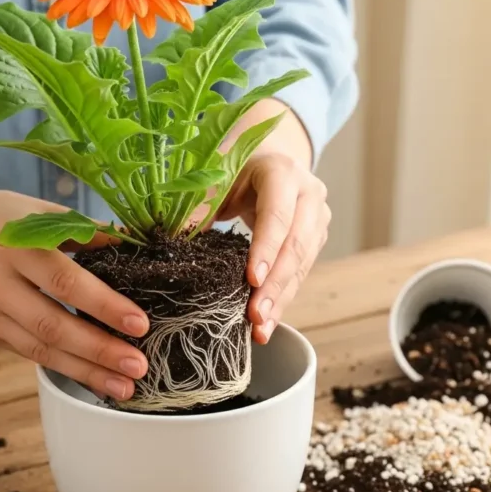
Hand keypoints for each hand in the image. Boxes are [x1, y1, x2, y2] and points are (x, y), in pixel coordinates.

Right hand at [0, 163, 149, 400]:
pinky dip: (64, 367)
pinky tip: (93, 377)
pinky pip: (28, 353)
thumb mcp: (38, 210)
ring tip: (124, 386)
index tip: (139, 324)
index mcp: (15, 244)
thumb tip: (135, 246)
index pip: (65, 282)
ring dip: (85, 371)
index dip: (103, 306)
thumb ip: (84, 230)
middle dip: (99, 351)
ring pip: (40, 349)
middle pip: (52, 325)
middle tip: (138, 366)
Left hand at [215, 101, 329, 343]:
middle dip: (274, 285)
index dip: (265, 249)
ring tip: (260, 328)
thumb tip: (172, 243)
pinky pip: (302, 273)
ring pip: (302, 264)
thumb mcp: (215, 179)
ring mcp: (318, 217)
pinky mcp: (317, 239)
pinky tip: (268, 321)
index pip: (277, 215)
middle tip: (255, 316)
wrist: (268, 163)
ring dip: (280, 299)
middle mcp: (308, 193)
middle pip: (294, 245)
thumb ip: (199, 206)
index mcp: (282, 172)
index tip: (251, 280)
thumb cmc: (235, 171)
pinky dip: (283, 298)